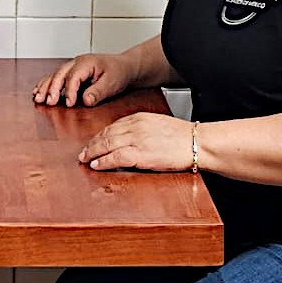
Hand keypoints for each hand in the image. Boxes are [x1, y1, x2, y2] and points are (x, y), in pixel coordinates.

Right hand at [32, 53, 135, 107]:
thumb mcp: (112, 83)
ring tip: (37, 98)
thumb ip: (98, 92)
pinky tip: (38, 92)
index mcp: (87, 63)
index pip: (73, 77)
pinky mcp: (70, 72)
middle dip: (52, 88)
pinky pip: (55, 77)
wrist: (123, 66)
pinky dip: (46, 84)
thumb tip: (85, 100)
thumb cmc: (118, 73)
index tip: (69, 104)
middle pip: (60, 74)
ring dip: (45, 86)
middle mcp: (76, 62)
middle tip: (48, 102)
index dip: (69, 91)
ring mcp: (72, 66)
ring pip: (54, 75)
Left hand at [78, 111, 192, 171]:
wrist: (197, 142)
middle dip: (92, 144)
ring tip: (85, 159)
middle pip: (106, 134)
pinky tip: (97, 165)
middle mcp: (136, 126)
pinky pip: (116, 157)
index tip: (93, 142)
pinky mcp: (141, 154)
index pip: (113, 126)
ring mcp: (137, 140)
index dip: (100, 136)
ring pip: (107, 144)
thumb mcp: (159, 126)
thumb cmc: (183, 137)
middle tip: (83, 152)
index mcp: (140, 118)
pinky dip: (103, 161)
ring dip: (93, 153)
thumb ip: (143, 130)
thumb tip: (130, 140)